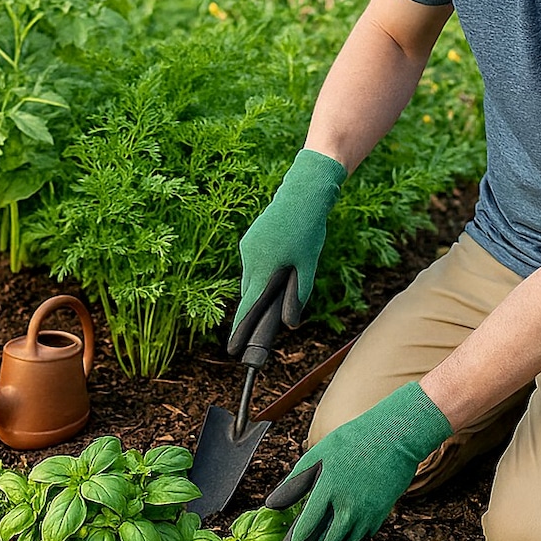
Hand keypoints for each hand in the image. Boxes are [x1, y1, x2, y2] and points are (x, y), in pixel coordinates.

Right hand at [228, 148, 346, 355]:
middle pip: (249, 294)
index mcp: (263, 268)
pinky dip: (262, 270)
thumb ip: (298, 295)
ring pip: (251, 278)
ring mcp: (247, 249)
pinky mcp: (249, 240)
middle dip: (255, 308)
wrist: (302, 191)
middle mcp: (250, 259)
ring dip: (262, 286)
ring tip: (284, 275)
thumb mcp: (308, 264)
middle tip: (262, 322)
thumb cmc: (308, 228)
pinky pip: (253, 264)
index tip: (233, 350)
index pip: (249, 307)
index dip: (240, 330)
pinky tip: (279, 260)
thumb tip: (290, 323)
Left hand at [266, 382, 452, 540]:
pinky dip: (350, 539)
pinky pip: (362, 536)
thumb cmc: (352, 441)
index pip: (306, 528)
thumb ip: (293, 483)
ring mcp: (367, 513)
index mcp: (327, 490)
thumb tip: (271, 505)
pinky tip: (341, 533)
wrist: (396, 437)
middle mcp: (348, 507)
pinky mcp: (381, 515)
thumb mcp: (316, 455)